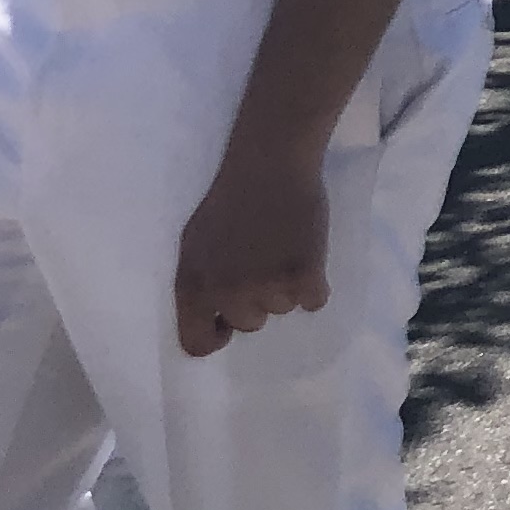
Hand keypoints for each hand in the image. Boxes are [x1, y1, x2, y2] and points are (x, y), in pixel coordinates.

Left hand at [175, 148, 332, 357]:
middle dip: (258, 300)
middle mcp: (228, 294)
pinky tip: (306, 254)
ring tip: (285, 249)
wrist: (270, 165)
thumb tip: (216, 316)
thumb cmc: (228, 200)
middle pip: (249, 324)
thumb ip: (200, 283)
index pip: (197, 344)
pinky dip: (315, 283)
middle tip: (265, 263)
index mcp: (194, 286)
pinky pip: (314, 300)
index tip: (228, 320)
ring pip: (283, 309)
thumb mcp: (194, 244)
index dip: (216, 335)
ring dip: (287, 287)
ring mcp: (268, 286)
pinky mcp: (305, 275)